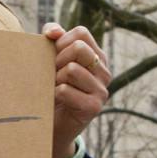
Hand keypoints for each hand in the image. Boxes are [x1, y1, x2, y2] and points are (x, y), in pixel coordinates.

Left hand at [44, 24, 110, 157]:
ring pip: (71, 70)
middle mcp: (104, 72)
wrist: (55, 125)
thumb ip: (54, 39)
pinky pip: (65, 90)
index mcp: (97, 56)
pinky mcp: (94, 107)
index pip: (81, 33)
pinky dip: (53, 94)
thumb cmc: (53, 88)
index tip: (54, 55)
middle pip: (79, 49)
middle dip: (57, 59)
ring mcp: (101, 90)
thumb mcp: (53, 60)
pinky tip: (55, 100)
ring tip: (53, 88)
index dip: (62, 40)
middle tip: (52, 74)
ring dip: (54, 79)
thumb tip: (52, 32)